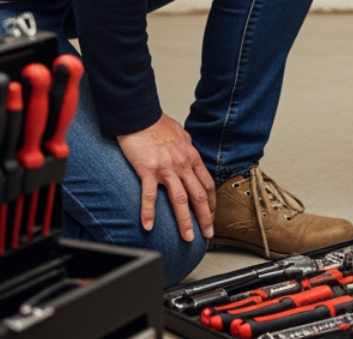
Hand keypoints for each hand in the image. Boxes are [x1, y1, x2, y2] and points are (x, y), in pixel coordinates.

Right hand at [116, 114, 215, 241]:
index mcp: (191, 157)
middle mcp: (183, 164)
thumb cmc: (158, 125)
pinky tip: (148, 226)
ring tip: (188, 237)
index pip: (207, 185)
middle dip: (205, 217)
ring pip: (180, 200)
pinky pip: (148, 196)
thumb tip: (190, 157)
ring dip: (185, 221)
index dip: (212, 203)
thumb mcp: (181, 136)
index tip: (212, 215)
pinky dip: (149, 212)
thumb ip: (187, 149)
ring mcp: (166, 168)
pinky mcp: (148, 170)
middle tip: (208, 234)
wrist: (140, 116)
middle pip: (198, 195)